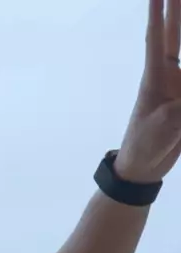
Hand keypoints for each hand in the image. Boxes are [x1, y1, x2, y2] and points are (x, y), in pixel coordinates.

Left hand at [116, 0, 180, 182]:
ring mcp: (180, 86)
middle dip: (176, 12)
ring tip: (180, 10)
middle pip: (174, 36)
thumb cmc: (146, 143)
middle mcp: (169, 76)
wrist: (145, 166)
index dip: (158, 15)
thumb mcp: (165, 124)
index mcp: (155, 77)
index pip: (156, 39)